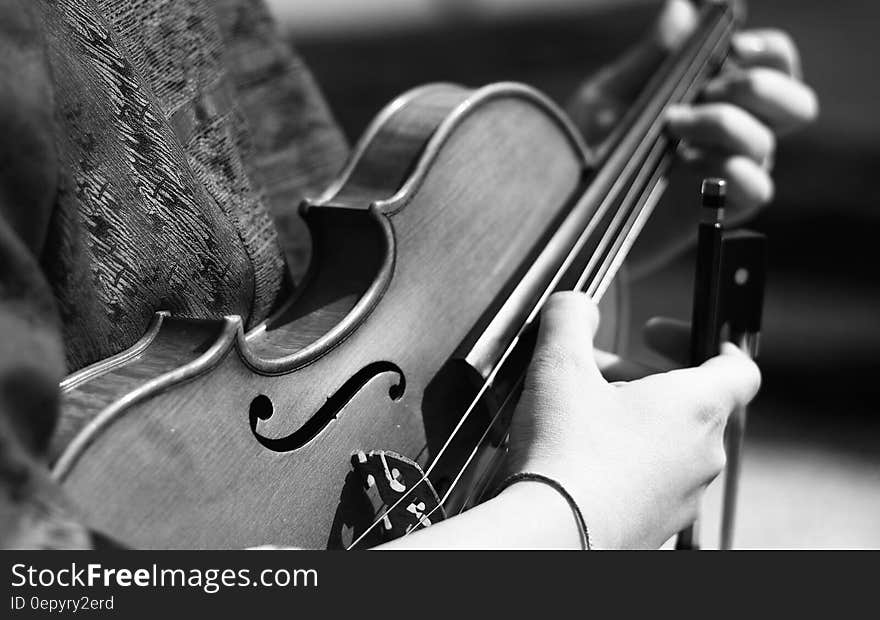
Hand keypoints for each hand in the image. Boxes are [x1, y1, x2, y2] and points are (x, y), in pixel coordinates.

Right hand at [505, 292, 760, 548]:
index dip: (705, 339)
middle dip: (637, 377)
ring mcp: (682, 497)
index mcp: (696, 408)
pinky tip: (574, 459)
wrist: (552, 537)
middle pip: (687, 401)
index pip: (738, 366)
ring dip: (629, 419)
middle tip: (592, 371)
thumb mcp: (558, 366)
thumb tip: (575, 304)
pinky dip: (621, 460)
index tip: (661, 335)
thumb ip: (569, 320)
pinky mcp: (656, 526)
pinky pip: (650, 480)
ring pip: (666, 442)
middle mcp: (702, 455)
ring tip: (577, 414)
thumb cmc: (566, 455)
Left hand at [568, 1, 817, 275]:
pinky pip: (757, 188)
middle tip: (708, 89)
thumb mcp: (609, 98)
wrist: (569, 213)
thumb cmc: (587, 154)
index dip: (767, 51)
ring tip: (672, 126)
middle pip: (796, 103)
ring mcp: (731, 172)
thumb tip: (682, 8)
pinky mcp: (720, 211)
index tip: (733, 48)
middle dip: (759, 87)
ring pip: (767, 142)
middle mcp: (736, 133)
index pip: (775, 65)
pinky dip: (731, 170)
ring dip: (722, 123)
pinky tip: (690, 164)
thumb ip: (651, 57)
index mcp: (718, 96)